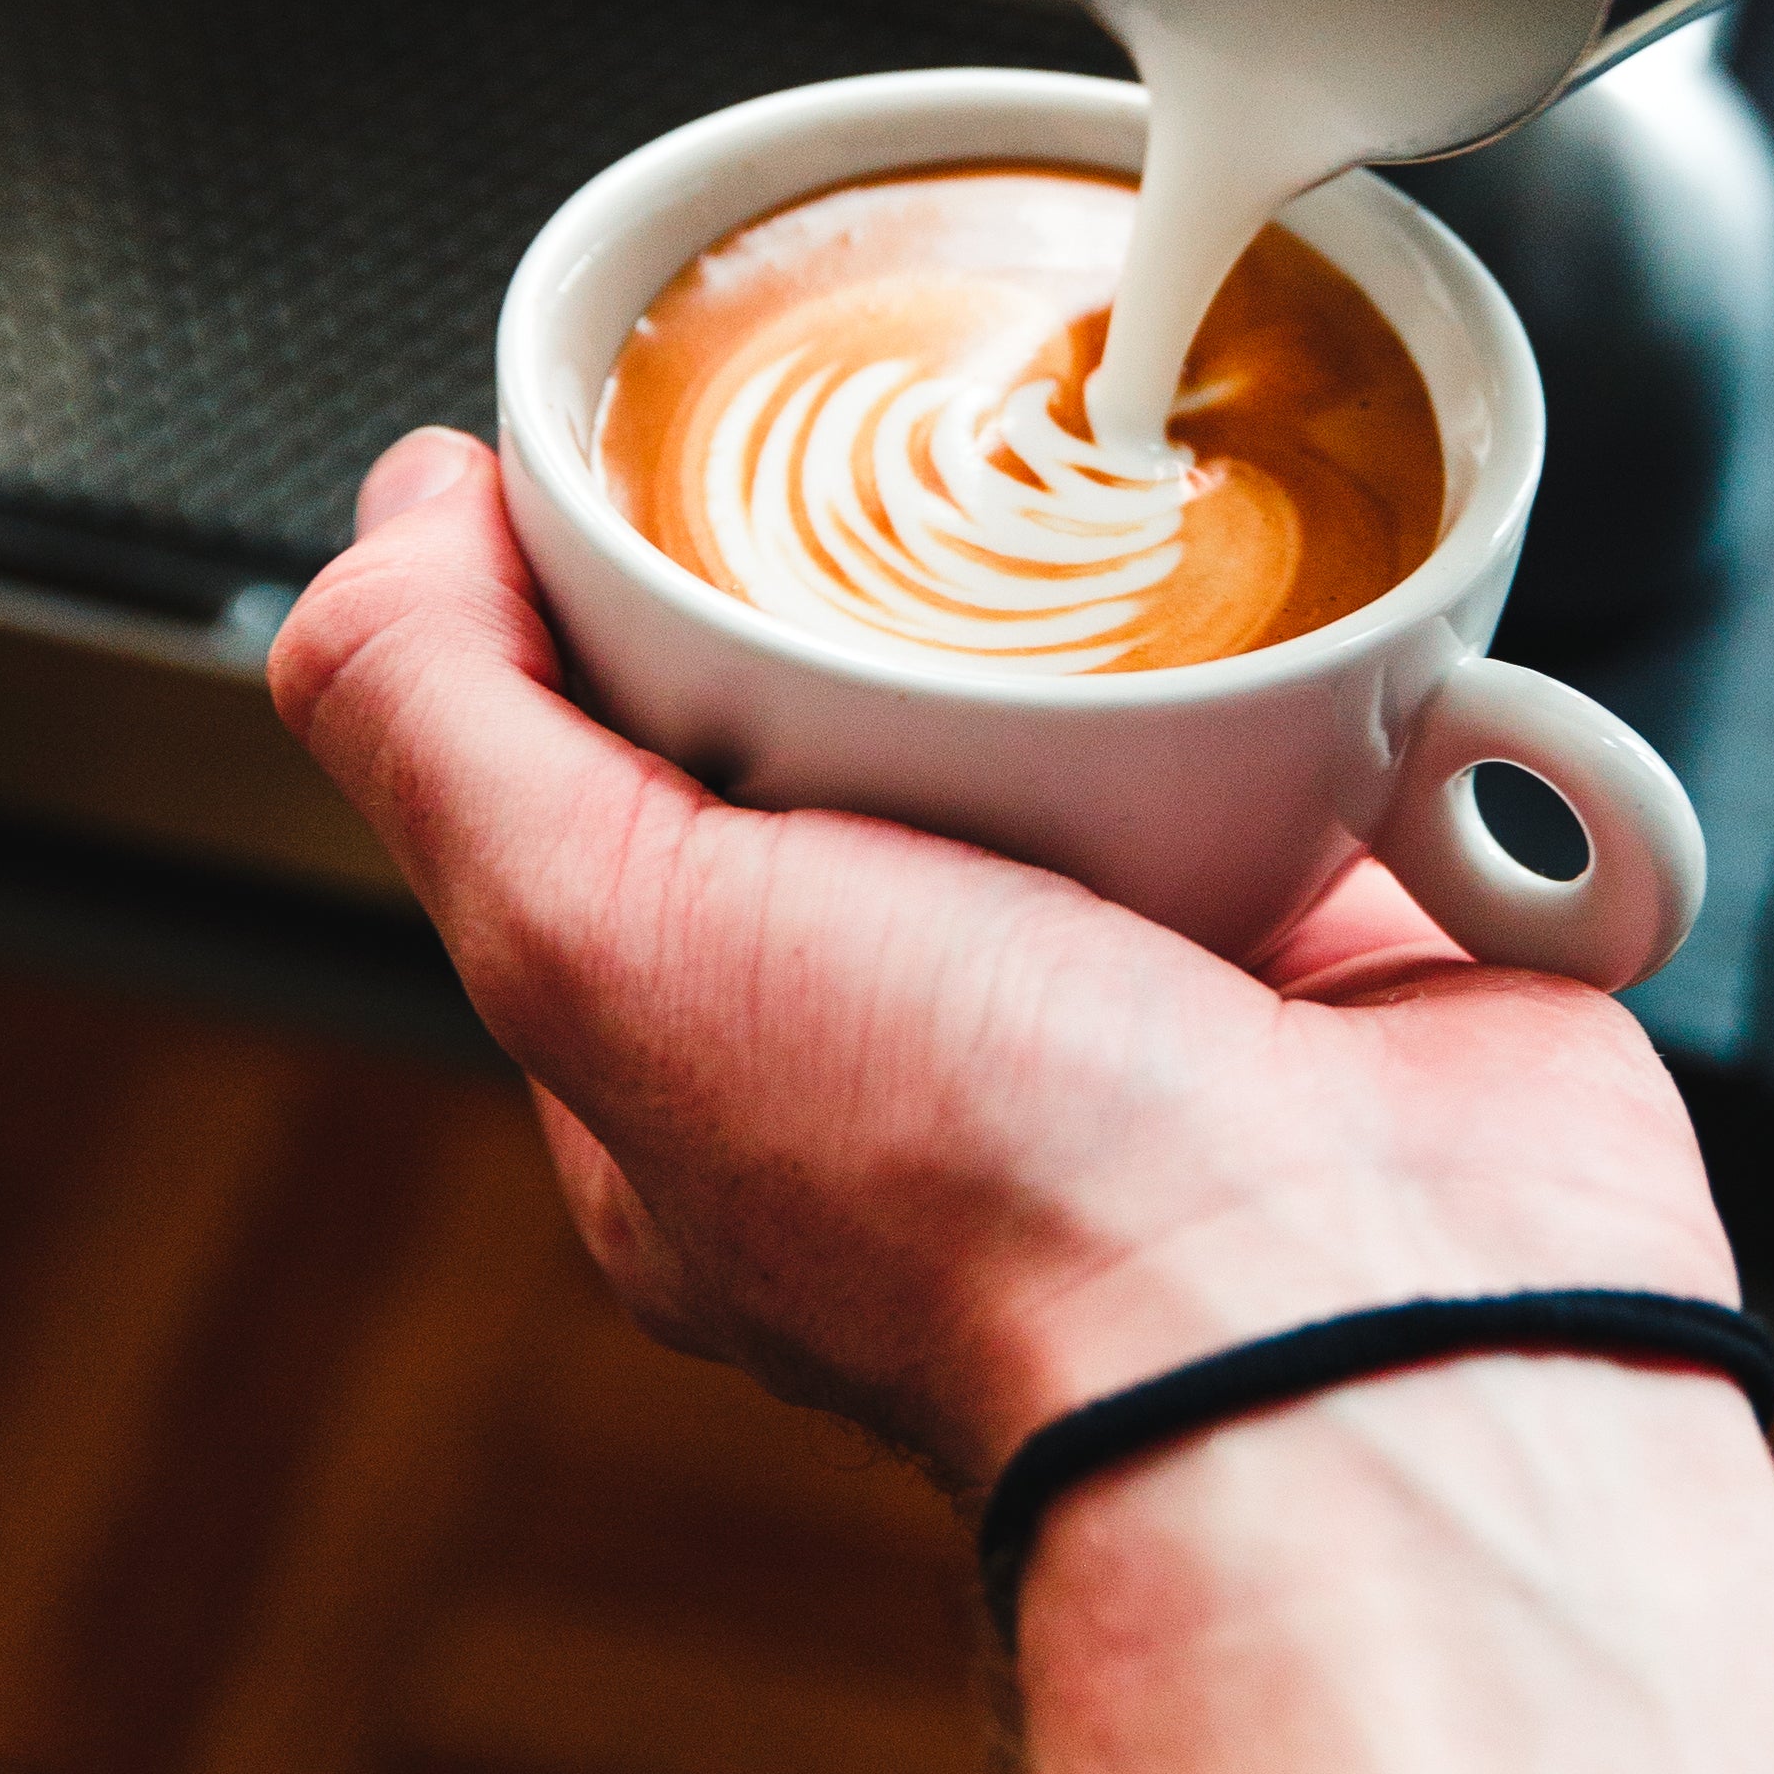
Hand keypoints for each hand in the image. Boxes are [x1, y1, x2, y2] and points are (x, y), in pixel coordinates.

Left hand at [268, 430, 1736, 1489]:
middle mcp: (922, 1033)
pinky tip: (1314, 589)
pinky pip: (1327, 725)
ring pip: (1098, 697)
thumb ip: (444, 722)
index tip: (658, 454)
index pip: (603, 764)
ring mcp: (1145, 984)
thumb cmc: (999, 1196)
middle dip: (881, 567)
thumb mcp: (599, 933)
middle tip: (917, 462)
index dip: (605, 596)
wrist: (1375, 1319)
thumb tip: (399, 509)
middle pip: (859, 705)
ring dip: (1121, 594)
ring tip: (1119, 500)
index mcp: (715, 1063)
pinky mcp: (1348, 927)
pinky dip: (1342, 650)